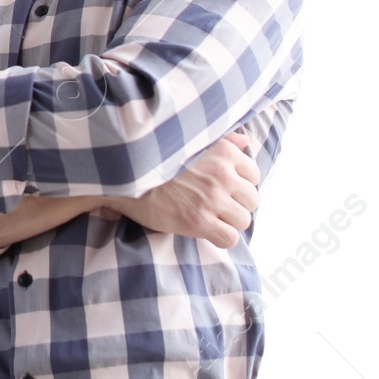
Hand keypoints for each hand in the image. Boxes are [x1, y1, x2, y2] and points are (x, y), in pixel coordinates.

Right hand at [91, 132, 260, 247]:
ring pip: (243, 220)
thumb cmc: (156, 154)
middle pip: (252, 199)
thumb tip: (246, 141)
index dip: (240, 183)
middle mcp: (223, 175)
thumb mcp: (192, 139)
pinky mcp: (199, 221)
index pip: (254, 174)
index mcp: (223, 152)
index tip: (225, 188)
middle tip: (218, 205)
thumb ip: (223, 140)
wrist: (125, 169)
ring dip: (229, 222)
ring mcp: (212, 199)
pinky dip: (221, 237)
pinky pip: (229, 238)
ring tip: (211, 218)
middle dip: (237, 204)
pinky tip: (206, 231)